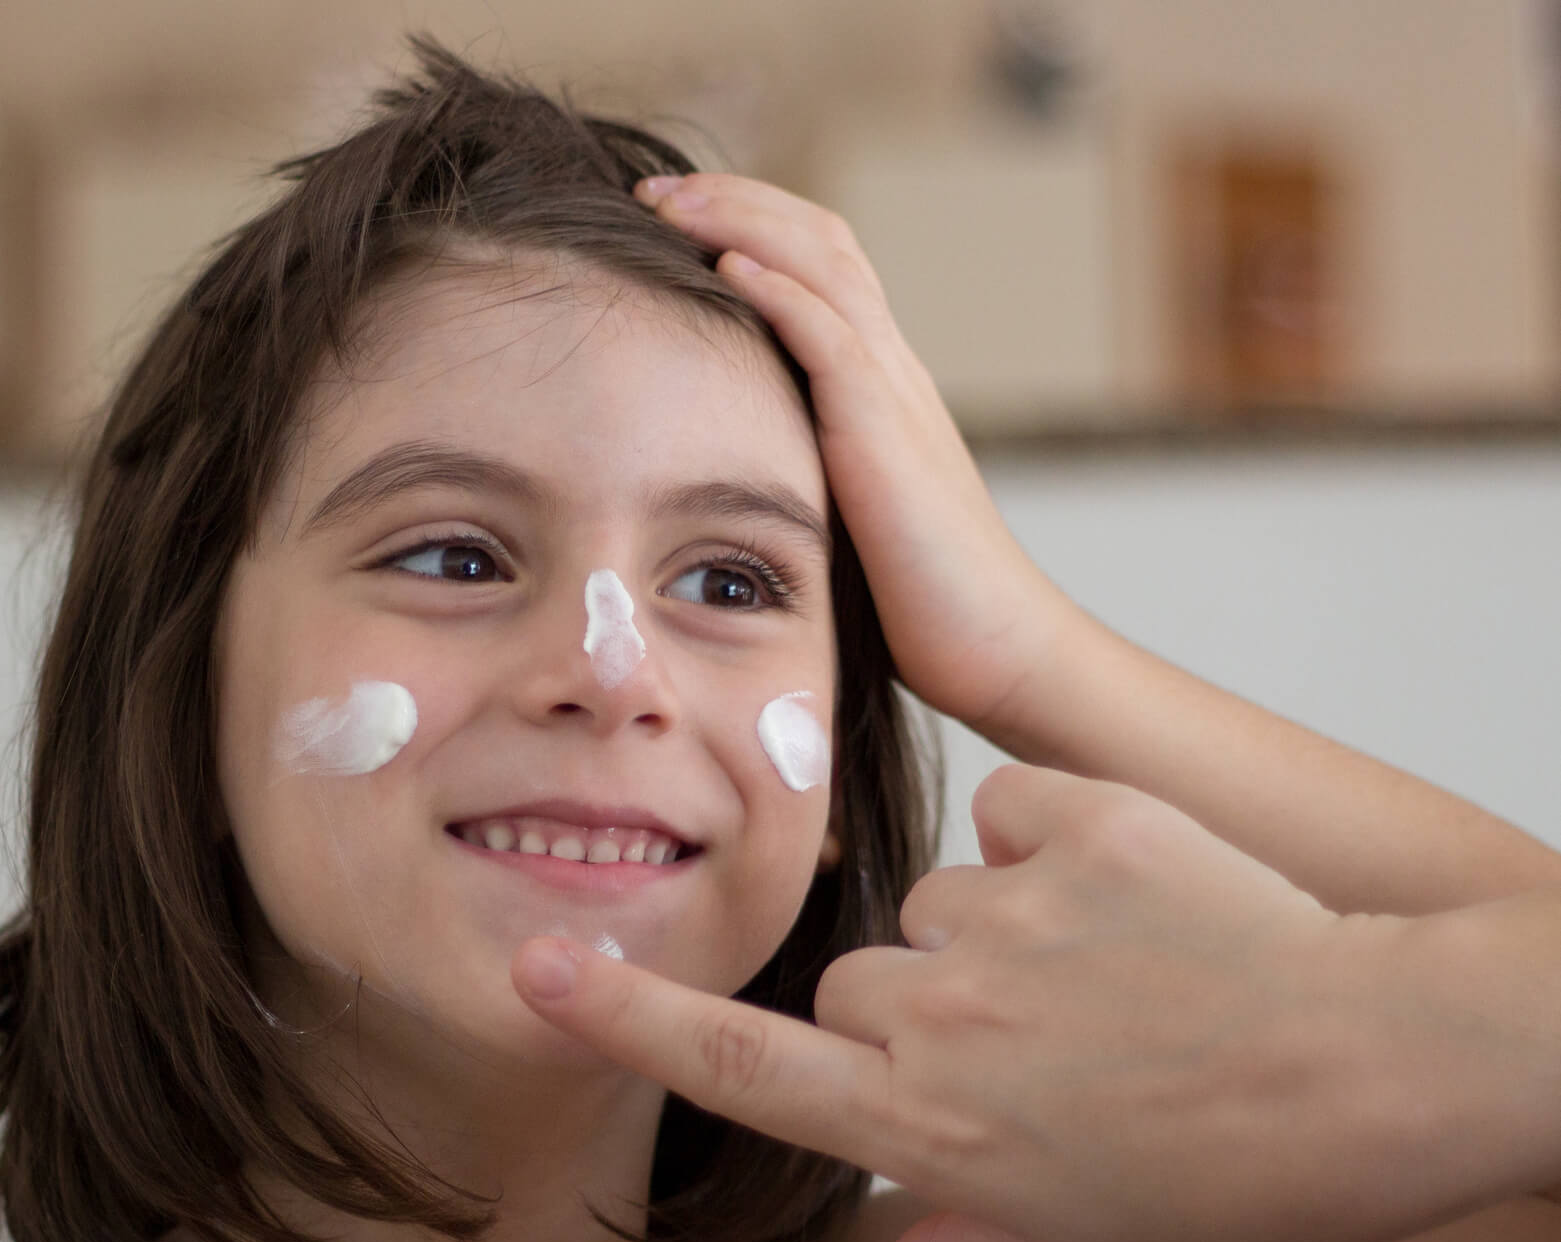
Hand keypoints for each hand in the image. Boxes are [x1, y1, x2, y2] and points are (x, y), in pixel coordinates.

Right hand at [514, 764, 1464, 1241]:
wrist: (1393, 1065)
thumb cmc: (1255, 1178)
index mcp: (928, 1126)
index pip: (734, 1065)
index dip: (626, 1017)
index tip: (539, 967)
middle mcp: (937, 1020)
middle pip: (859, 985)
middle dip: (921, 1006)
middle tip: (1048, 1039)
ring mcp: (999, 917)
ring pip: (941, 896)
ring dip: (1003, 924)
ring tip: (1123, 972)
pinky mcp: (1073, 823)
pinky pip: (1017, 812)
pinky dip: (1062, 842)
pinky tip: (1142, 894)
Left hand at [633, 172, 1087, 736]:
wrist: (997, 649)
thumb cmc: (917, 603)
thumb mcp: (843, 513)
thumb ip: (798, 469)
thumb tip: (722, 477)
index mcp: (879, 383)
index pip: (819, 266)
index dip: (749, 223)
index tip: (671, 214)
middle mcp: (892, 369)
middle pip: (819, 239)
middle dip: (733, 199)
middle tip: (652, 184)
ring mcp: (895, 395)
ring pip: (825, 267)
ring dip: (743, 220)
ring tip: (672, 199)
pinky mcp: (887, 437)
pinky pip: (834, 340)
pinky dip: (782, 292)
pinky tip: (728, 265)